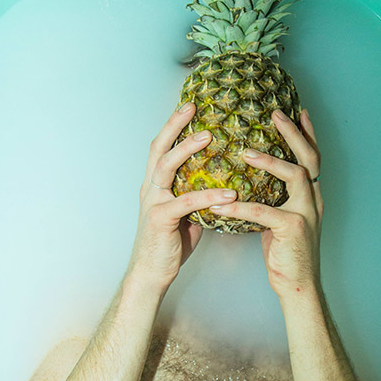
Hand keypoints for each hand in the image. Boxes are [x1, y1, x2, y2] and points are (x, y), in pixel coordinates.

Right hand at [125, 103, 236, 293]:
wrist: (152, 274)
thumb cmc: (170, 245)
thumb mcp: (187, 215)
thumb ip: (198, 197)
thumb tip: (223, 185)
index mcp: (156, 185)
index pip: (162, 147)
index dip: (173, 126)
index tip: (190, 106)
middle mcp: (150, 188)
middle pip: (158, 147)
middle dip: (174, 124)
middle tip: (193, 107)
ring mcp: (152, 202)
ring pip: (165, 166)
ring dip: (187, 149)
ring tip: (209, 136)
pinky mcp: (159, 219)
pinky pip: (185, 201)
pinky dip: (208, 196)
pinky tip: (230, 194)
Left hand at [210, 108, 323, 299]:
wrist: (298, 286)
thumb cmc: (285, 254)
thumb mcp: (280, 222)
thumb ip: (273, 201)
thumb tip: (249, 185)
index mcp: (311, 197)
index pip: (312, 158)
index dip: (306, 134)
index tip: (296, 111)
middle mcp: (314, 200)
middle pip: (309, 158)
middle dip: (293, 134)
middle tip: (275, 114)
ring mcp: (307, 213)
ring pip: (294, 176)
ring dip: (270, 161)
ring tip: (245, 152)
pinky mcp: (294, 229)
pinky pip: (265, 211)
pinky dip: (242, 206)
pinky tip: (221, 204)